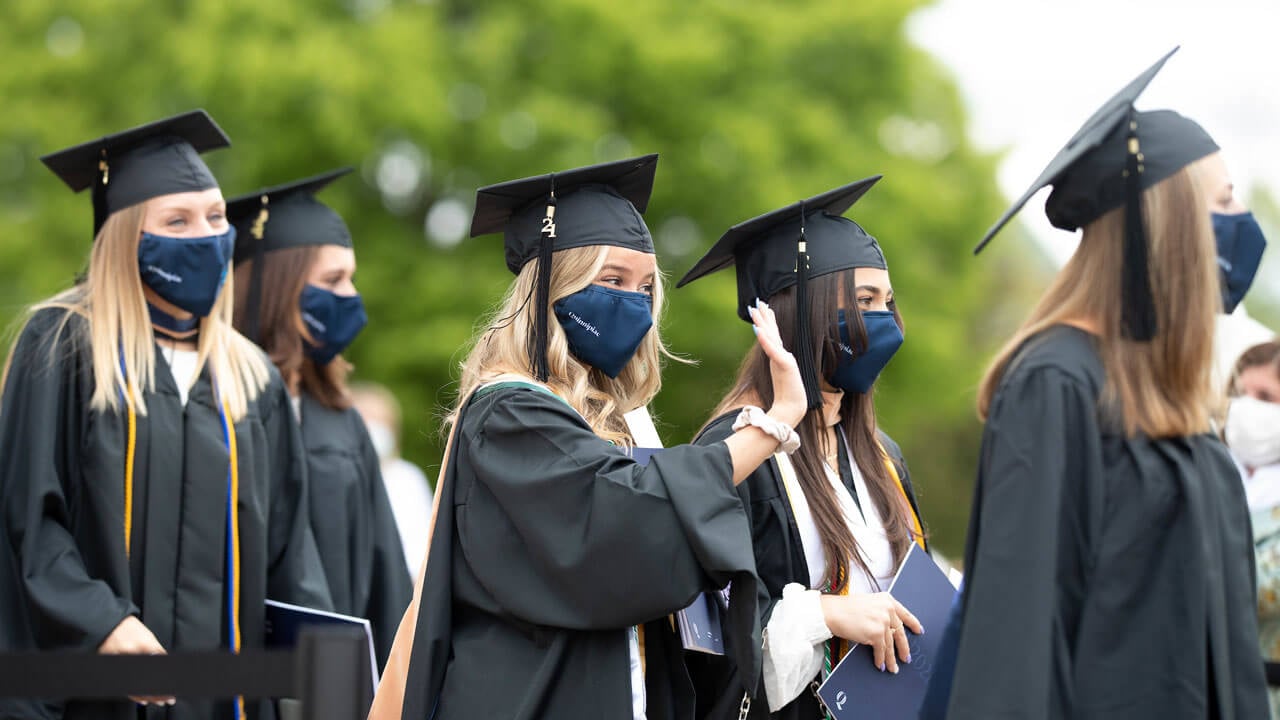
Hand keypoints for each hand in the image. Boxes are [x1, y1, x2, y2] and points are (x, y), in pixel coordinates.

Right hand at [98, 616, 173, 705]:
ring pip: (136, 686)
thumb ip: (156, 651)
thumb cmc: (129, 629)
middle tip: (169, 699)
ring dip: (149, 696)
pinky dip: (134, 694)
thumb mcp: (147, 636)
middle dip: (159, 692)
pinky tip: (142, 699)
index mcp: (145, 644)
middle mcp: (132, 653)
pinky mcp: (112, 667)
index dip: (167, 680)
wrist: (106, 622)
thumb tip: (166, 665)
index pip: (160, 667)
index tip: (173, 688)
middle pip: (148, 679)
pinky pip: (124, 685)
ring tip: (159, 701)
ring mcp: (120, 661)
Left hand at [747, 299, 804, 427]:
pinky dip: (765, 340)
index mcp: (780, 357)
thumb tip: (772, 356)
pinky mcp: (785, 365)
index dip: (769, 321)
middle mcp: (782, 355)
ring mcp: (784, 359)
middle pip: (772, 332)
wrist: (793, 408)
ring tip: (757, 308)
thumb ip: (776, 365)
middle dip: (765, 316)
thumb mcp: (779, 377)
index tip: (764, 307)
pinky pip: (772, 350)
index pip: (773, 335)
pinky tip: (758, 329)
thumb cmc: (787, 395)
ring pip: (772, 336)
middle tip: (759, 301)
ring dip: (764, 321)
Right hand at [819, 592, 921, 673]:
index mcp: (887, 600)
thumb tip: (889, 628)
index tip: (919, 631)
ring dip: (891, 658)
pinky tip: (881, 664)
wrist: (832, 612)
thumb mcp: (868, 602)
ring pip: (890, 644)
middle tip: (906, 657)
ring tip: (893, 667)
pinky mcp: (876, 634)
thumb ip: (881, 611)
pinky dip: (881, 659)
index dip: (913, 624)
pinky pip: (881, 650)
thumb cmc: (844, 608)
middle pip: (900, 632)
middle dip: (903, 648)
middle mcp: (888, 609)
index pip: (905, 614)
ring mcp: (883, 621)